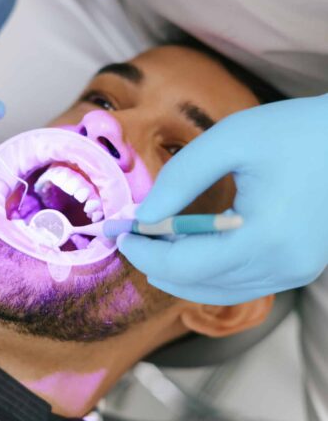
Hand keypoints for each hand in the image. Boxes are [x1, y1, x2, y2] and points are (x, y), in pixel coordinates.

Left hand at [119, 94, 327, 304]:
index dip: (147, 255)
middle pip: (199, 285)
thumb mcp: (229, 141)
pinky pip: (239, 282)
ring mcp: (294, 272)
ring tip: (156, 242)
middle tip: (134, 239)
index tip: (122, 237)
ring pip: (218, 290)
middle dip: (158, 265)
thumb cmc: (294, 130)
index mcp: (266, 238)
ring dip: (180, 271)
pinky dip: (207, 270)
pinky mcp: (297, 267)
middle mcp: (283, 267)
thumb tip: (143, 217)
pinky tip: (190, 246)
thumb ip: (180, 179)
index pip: (187, 266)